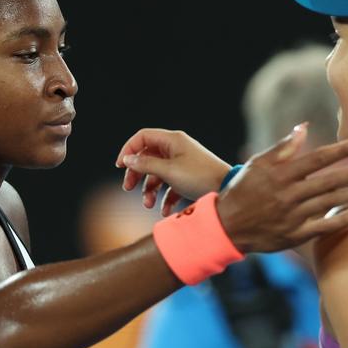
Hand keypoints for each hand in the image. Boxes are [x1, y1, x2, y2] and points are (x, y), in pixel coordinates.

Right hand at [116, 129, 230, 214]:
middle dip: (136, 173)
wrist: (226, 189)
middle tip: (128, 187)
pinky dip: (164, 197)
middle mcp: (176, 149)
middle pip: (147, 157)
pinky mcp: (187, 178)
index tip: (120, 166)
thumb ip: (146, 165)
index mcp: (172, 140)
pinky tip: (165, 210)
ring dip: (149, 189)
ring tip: (148, 204)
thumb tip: (127, 160)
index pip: (142, 137)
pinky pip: (169, 185)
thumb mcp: (168, 171)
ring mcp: (182, 163)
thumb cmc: (199, 177)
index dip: (129, 149)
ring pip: (157, 173)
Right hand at [217, 128, 347, 252]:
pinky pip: (323, 228)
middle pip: (329, 180)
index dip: (343, 149)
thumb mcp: (258, 164)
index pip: (318, 158)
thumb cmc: (243, 190)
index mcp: (281, 174)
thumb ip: (283, 147)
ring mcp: (293, 216)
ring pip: (330, 203)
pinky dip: (342, 220)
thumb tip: (304, 127)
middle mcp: (289, 195)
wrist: (226, 226)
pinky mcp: (295, 236)